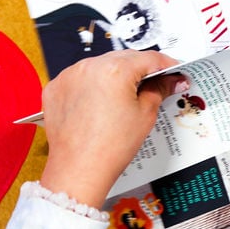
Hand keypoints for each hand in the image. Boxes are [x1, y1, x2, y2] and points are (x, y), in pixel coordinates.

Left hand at [38, 50, 185, 207]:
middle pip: (124, 58)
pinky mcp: (56, 88)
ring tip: (125, 96)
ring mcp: (69, 76)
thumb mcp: (145, 115)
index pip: (149, 58)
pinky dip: (92, 85)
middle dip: (141, 69)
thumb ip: (159, 90)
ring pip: (101, 66)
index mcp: (115, 70)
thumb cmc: (110, 147)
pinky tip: (101, 102)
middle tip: (155, 84)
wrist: (79, 170)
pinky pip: (80, 78)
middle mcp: (89, 66)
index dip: (166, 65)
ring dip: (115, 75)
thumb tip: (169, 80)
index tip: (173, 71)